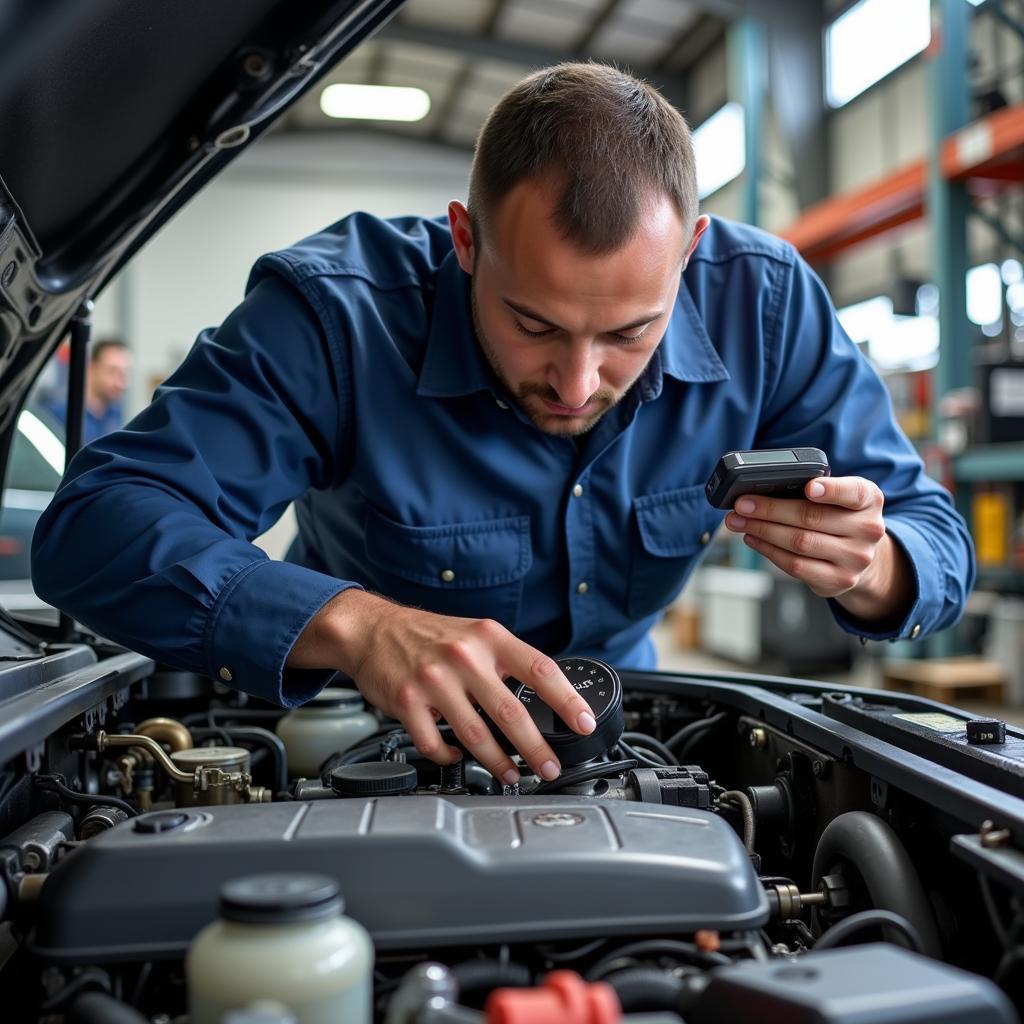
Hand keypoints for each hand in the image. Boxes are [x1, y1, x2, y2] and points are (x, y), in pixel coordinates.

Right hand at [289, 590, 596, 783]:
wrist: (372, 628)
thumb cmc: (429, 635)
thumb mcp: (475, 633)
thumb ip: (505, 661)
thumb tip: (546, 696)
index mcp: (488, 637)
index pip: (540, 668)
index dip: (567, 699)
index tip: (584, 723)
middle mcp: (464, 656)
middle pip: (510, 710)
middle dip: (536, 747)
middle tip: (550, 766)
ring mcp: (434, 679)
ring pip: (475, 734)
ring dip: (498, 762)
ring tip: (512, 774)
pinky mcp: (407, 701)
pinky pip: (434, 742)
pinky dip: (449, 757)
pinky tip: (456, 758)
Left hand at [724, 475, 913, 623]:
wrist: (859, 556)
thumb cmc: (839, 517)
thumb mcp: (839, 496)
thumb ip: (814, 488)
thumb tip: (761, 492)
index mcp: (869, 499)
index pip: (853, 492)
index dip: (830, 489)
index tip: (808, 488)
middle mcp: (868, 529)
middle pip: (811, 517)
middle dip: (769, 510)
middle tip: (742, 505)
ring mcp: (856, 558)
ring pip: (799, 542)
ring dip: (762, 530)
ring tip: (739, 522)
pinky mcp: (838, 580)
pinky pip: (795, 565)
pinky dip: (768, 550)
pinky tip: (754, 539)